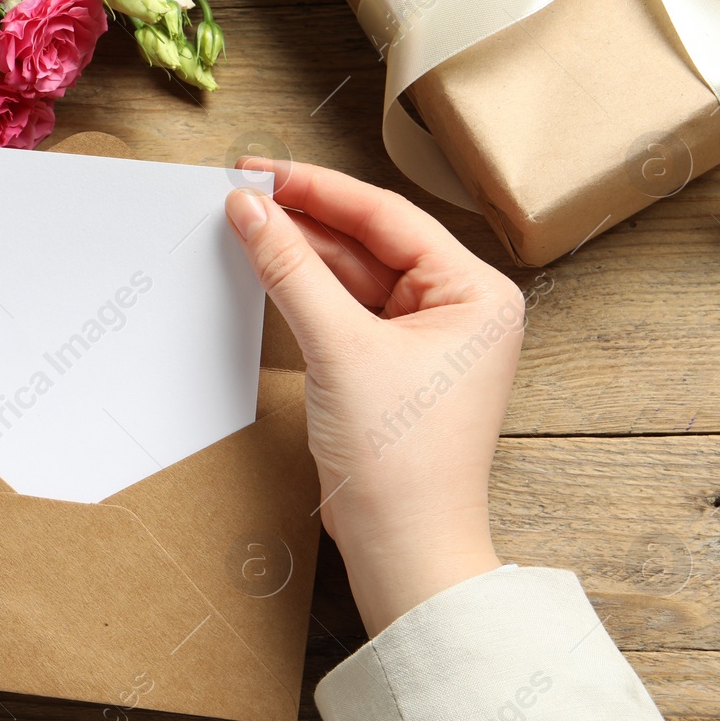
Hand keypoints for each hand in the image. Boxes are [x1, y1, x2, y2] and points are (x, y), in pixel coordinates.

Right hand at [226, 161, 522, 635]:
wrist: (404, 550)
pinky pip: (347, 313)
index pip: (389, 217)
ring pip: (354, 277)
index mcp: (476, 293)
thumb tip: (250, 210)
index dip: (319, 189)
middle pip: (370, 243)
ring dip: (302, 255)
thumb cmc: (402, 462)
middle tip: (242, 192)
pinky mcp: (392, 369)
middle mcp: (459, 310)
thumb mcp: (341, 349)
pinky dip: (307, 294)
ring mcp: (426, 341)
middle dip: (306, 220)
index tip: (262, 170)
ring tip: (244, 225)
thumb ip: (292, 271)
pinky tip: (269, 269)